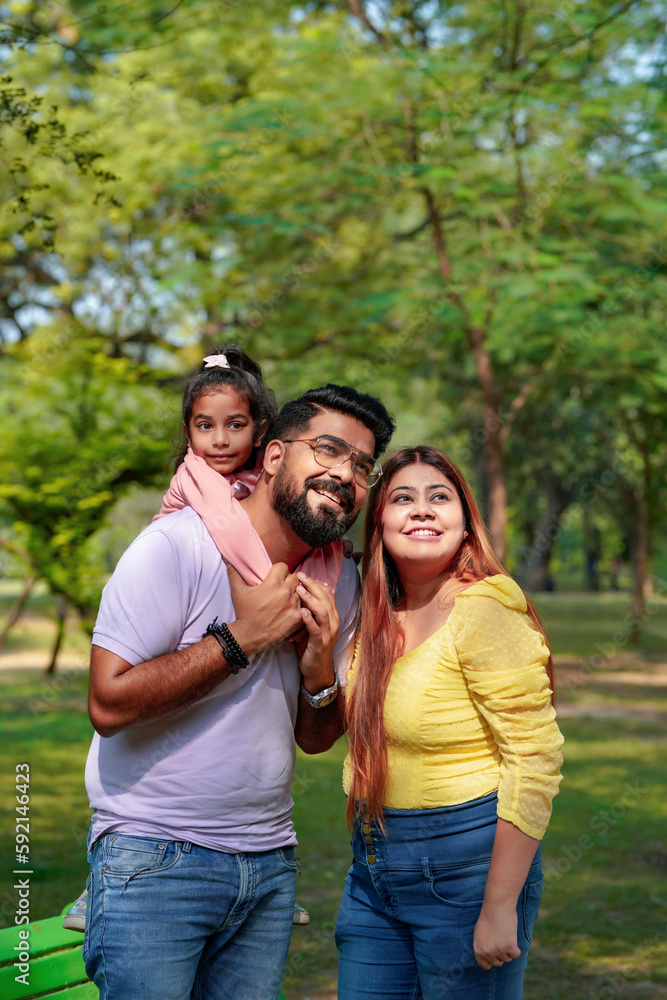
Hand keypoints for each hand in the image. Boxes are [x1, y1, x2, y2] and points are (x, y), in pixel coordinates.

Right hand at [227, 562, 302, 656]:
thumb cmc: (244, 612)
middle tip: (282, 588)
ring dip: (295, 594)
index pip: (283, 566)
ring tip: (286, 600)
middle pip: (294, 578)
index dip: (279, 570)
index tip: (276, 576)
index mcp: (272, 583)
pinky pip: (305, 606)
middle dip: (288, 581)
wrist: (249, 634)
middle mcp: (285, 592)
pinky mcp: (297, 617)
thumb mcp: (237, 591)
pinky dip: (301, 607)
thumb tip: (228, 560)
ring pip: (301, 592)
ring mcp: (293, 604)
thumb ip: (234, 573)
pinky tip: (293, 609)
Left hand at [293, 572, 339, 690]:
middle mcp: (333, 622)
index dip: (316, 583)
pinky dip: (309, 620)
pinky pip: (316, 630)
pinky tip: (301, 612)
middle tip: (300, 576)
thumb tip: (300, 593)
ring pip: (323, 612)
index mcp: (332, 616)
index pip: (328, 594)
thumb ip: (310, 610)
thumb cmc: (312, 644)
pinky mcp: (320, 644)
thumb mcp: (313, 624)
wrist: (316, 669)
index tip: (303, 575)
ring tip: (299, 590)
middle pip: (326, 599)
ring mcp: (328, 633)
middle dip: (313, 586)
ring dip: (311, 599)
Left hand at [473, 901, 520, 969]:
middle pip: (498, 963)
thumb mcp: (479, 933)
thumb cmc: (489, 916)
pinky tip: (511, 936)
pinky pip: (516, 954)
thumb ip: (482, 946)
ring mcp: (498, 951)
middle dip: (501, 953)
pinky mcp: (509, 947)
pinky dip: (516, 948)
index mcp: (478, 949)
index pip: (485, 965)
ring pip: (508, 958)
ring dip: (508, 949)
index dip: (491, 961)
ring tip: (505, 935)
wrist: (497, 906)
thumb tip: (487, 957)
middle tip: (501, 939)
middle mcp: (487, 952)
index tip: (495, 955)